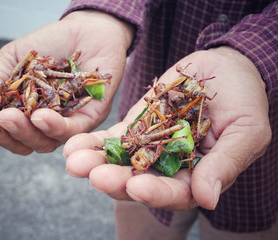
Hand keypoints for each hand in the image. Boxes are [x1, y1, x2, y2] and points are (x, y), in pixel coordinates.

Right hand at [0, 10, 133, 153]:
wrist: (86, 30)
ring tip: (11, 116)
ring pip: (45, 143)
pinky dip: (53, 127)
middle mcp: (45, 122)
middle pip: (24, 143)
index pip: (5, 131)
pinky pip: (71, 131)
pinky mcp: (87, 119)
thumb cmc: (50, 43)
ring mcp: (65, 123)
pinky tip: (40, 117)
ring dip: (26, 133)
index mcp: (25, 111)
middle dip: (7, 134)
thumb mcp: (15, 57)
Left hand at [64, 47, 271, 209]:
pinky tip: (73, 144)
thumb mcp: (244, 130)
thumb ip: (224, 164)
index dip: (156, 193)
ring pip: (118, 162)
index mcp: (197, 175)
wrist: (223, 69)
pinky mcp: (134, 127)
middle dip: (115, 180)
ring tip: (73, 161)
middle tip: (95, 176)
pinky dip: (93, 143)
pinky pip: (112, 139)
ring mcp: (148, 147)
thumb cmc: (244, 99)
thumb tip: (207, 199)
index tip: (136, 187)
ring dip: (96, 164)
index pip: (174, 193)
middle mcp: (168, 167)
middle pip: (138, 182)